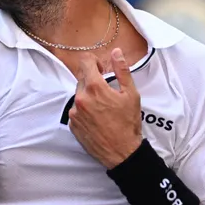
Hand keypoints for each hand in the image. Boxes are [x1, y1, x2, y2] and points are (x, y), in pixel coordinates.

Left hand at [68, 49, 143, 168]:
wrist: (121, 152)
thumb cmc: (128, 124)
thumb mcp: (131, 94)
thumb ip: (122, 70)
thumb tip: (116, 52)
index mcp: (95, 88)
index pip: (84, 62)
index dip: (94, 62)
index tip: (101, 68)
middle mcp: (80, 98)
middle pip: (82, 78)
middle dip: (93, 80)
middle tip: (107, 92)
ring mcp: (74, 112)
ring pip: (79, 94)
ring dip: (89, 96)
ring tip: (103, 108)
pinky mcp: (72, 124)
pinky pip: (76, 109)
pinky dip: (85, 110)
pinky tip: (97, 118)